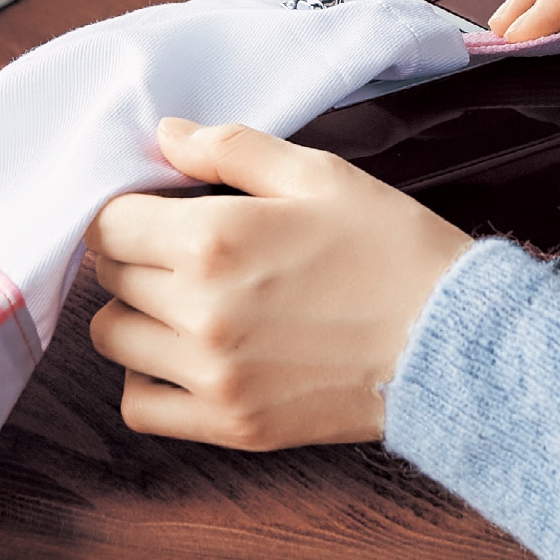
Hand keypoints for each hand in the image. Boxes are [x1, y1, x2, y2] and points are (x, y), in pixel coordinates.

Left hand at [86, 118, 468, 450]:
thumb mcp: (322, 175)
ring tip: (190, 298)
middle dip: (139, 254)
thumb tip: (167, 135)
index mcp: (215, 240)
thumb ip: (235, 150)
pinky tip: (190, 353)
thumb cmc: (391, 246)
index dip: (132, 209)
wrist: (450, 337)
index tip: (163, 209)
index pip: (110, 225)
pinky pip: (139, 405)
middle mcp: (199, 311)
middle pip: (110, 277)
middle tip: (188, 247)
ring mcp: (211, 375)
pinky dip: (149, 377)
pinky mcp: (229, 424)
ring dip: (139, 312)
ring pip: (113, 338)